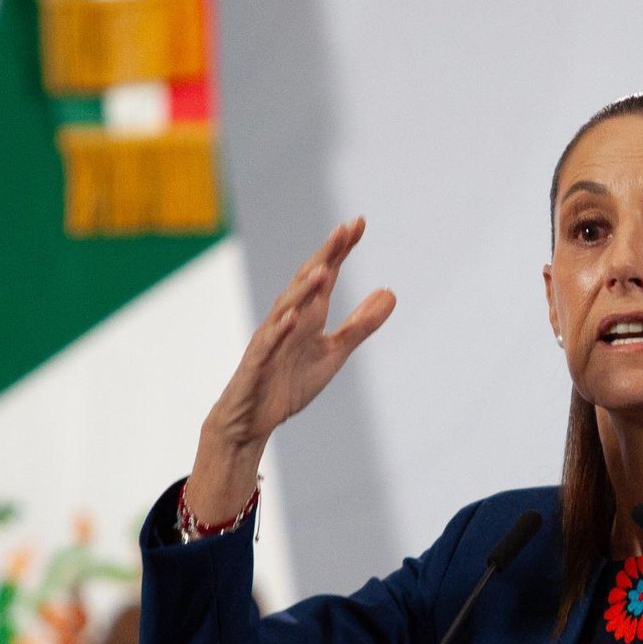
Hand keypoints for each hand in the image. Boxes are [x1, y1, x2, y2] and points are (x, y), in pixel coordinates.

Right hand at [187, 217, 394, 519]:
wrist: (252, 420)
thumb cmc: (288, 382)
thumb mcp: (334, 353)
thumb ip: (360, 325)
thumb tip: (391, 293)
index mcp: (308, 315)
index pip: (326, 275)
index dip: (341, 250)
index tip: (358, 223)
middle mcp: (288, 320)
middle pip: (307, 282)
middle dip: (325, 256)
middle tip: (344, 230)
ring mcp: (270, 340)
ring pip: (287, 308)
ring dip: (304, 289)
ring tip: (325, 269)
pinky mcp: (257, 364)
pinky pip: (269, 344)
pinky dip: (280, 331)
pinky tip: (293, 317)